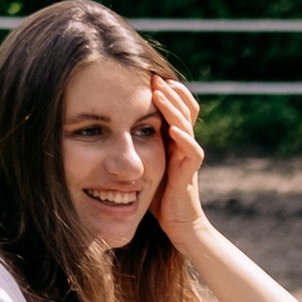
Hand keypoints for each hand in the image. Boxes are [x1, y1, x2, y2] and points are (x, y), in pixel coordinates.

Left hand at [150, 70, 209, 252]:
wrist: (178, 224)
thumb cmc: (159, 196)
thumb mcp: (146, 164)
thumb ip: (137, 145)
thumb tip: (109, 128)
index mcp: (174, 141)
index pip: (178, 108)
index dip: (168, 92)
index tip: (149, 77)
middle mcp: (184, 146)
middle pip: (185, 110)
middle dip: (170, 92)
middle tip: (154, 77)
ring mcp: (188, 159)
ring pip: (187, 126)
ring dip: (174, 109)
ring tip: (159, 93)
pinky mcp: (189, 175)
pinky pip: (192, 153)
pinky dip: (184, 140)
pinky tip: (172, 129)